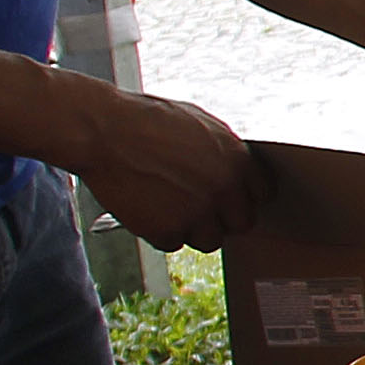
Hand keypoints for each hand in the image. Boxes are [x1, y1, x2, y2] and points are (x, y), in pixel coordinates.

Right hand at [64, 84, 258, 249]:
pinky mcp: (167, 231)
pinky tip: (146, 208)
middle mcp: (224, 190)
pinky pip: (173, 243)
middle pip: (241, 223)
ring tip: (167, 205)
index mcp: (237, 160)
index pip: (262, 194)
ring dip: (192, 228)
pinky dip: (159, 232)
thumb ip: (224, 150)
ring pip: (209, 240)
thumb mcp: (200, 123)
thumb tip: (236, 168)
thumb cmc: (146, 120)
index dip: (243, 196)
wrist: (102, 131)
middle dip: (222, 217)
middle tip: (198, 207)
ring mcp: (197, 213)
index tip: (229, 197)